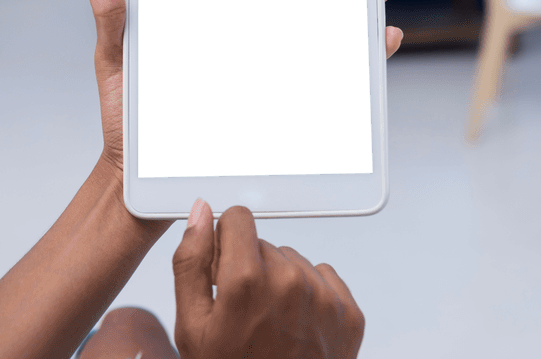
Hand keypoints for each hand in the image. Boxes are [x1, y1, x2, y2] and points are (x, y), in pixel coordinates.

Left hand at [82, 0, 404, 174]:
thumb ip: (114, 17)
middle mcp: (245, 52)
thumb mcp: (116, 65)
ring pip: (317, 42)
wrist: (137, 184)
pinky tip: (377, 46)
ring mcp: (263, 83)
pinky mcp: (275, 116)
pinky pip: (321, 90)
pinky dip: (354, 67)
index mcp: (212, 31)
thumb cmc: (125, 124)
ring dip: (355, 17)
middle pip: (297, 8)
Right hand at [173, 201, 364, 358]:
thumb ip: (191, 261)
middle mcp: (290, 280)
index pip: (238, 217)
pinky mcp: (348, 312)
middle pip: (264, 242)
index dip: (225, 243)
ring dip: (280, 281)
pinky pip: (323, 277)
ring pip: (293, 260)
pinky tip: (295, 328)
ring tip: (270, 324)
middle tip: (245, 312)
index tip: (223, 271)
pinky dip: (309, 296)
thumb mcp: (192, 327)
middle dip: (250, 267)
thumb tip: (202, 211)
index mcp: (246, 280)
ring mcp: (323, 297)